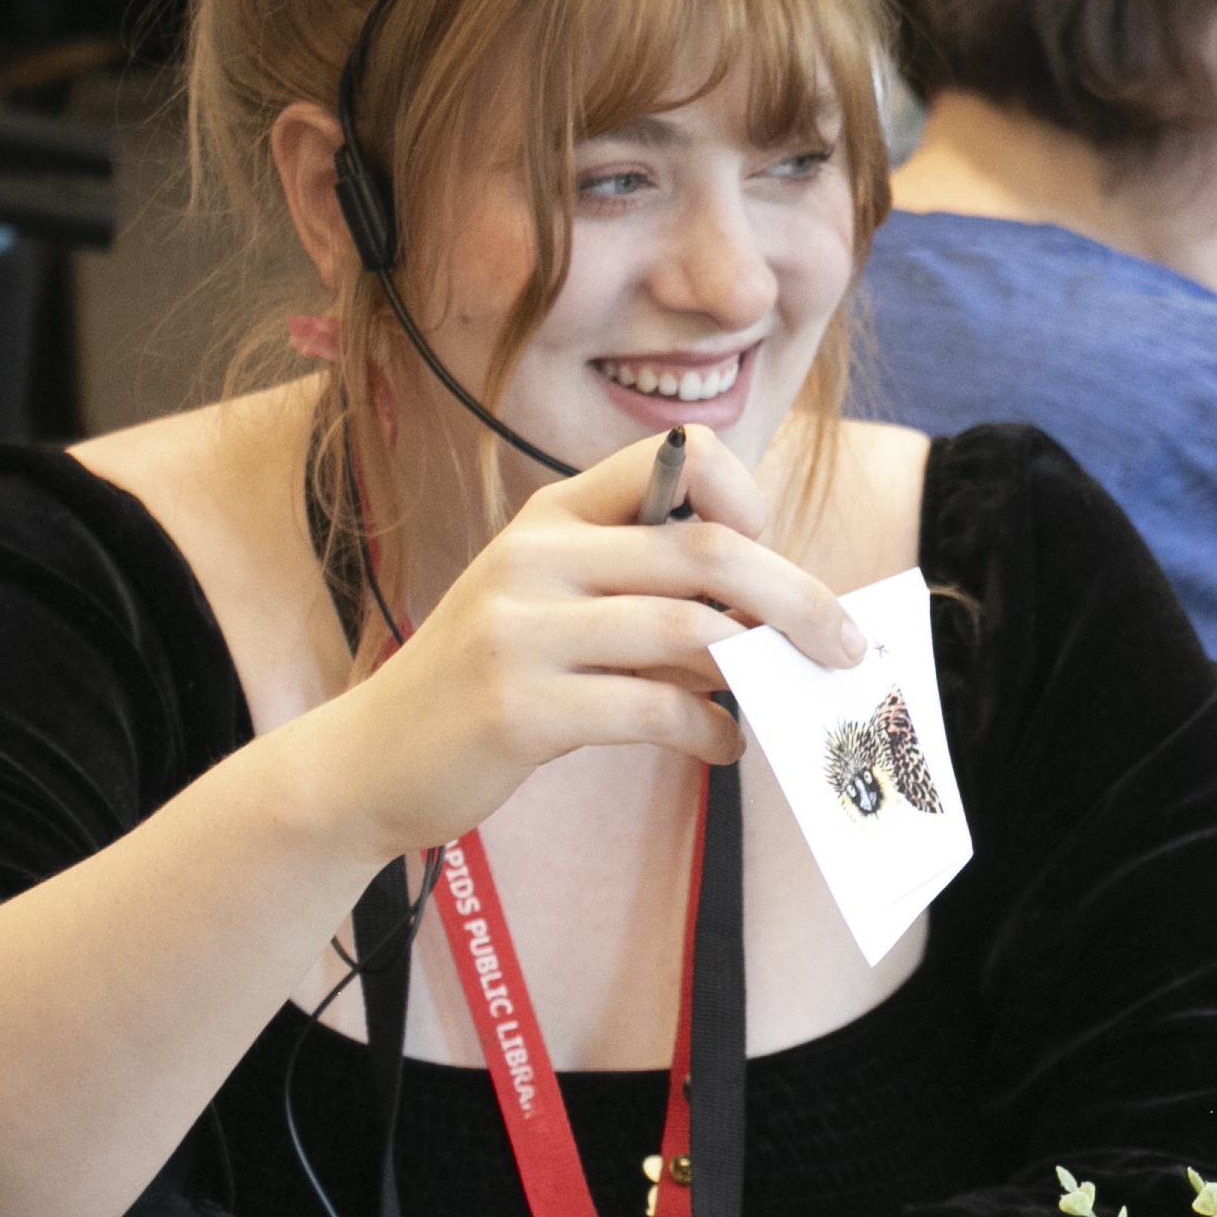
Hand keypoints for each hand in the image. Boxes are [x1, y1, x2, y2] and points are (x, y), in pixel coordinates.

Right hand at [299, 428, 866, 856]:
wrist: (369, 758)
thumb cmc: (491, 682)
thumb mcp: (557, 610)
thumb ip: (648, 596)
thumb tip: (778, 618)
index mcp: (552, 514)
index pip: (678, 457)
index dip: (748, 499)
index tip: (775, 556)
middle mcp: (536, 555)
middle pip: (710, 552)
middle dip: (798, 600)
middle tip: (846, 649)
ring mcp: (521, 630)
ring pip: (689, 632)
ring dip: (758, 673)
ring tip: (780, 703)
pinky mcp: (519, 708)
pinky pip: (654, 711)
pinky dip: (709, 733)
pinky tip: (722, 746)